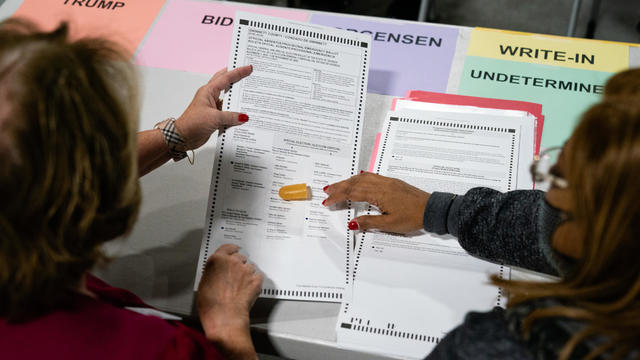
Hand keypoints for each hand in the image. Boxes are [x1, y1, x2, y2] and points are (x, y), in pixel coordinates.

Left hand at [175, 65, 252, 150]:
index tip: (248, 68)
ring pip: (228, 98)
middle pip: (225, 83)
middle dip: (236, 77)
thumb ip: (231, 117)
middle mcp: (210, 96)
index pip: (226, 78)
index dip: (238, 72)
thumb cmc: (192, 124)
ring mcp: (213, 106)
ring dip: (237, 96)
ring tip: (249, 92)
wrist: (183, 137)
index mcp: (208, 91)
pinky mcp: (214, 116)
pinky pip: (228, 111)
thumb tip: (244, 117)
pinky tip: (244, 112)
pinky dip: (236, 111)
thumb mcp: (214, 118)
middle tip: (248, 73)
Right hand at [197, 244, 262, 358]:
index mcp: (217, 260)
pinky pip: (258, 276)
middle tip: (235, 277)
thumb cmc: (211, 305)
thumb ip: (212, 272)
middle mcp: (232, 262)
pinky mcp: (255, 280)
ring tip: (241, 287)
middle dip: (239, 265)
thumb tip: (216, 272)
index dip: (232, 249)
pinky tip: (249, 290)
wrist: (224, 317)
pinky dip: (255, 282)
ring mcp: (245, 270)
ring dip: (247, 274)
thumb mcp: (203, 283)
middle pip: (240, 257)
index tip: (235, 250)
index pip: (228, 247)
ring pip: (250, 267)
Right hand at [323, 172, 429, 233]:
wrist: (431, 209)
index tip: (327, 202)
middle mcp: (381, 184)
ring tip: (338, 186)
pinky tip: (358, 179)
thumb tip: (351, 223)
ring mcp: (387, 182)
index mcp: (379, 194)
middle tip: (327, 191)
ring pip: (363, 178)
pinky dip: (361, 178)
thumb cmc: (412, 217)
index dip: (338, 197)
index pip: (353, 194)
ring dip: (349, 181)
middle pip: (355, 183)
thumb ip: (369, 223)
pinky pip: (372, 176)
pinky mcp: (393, 182)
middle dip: (339, 187)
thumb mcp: (389, 225)